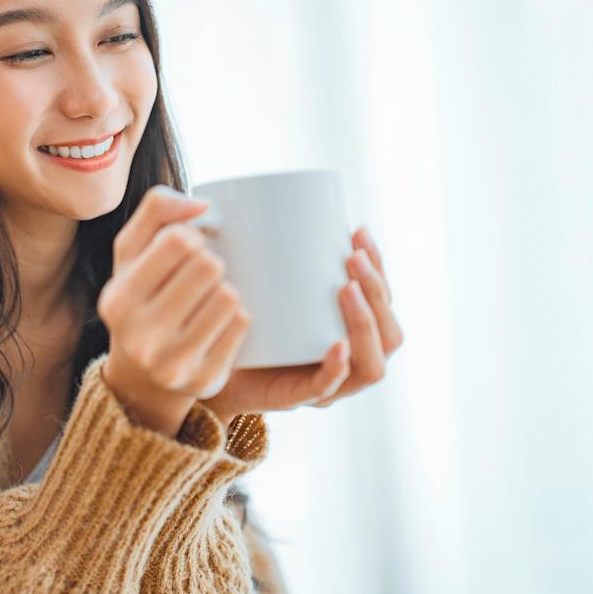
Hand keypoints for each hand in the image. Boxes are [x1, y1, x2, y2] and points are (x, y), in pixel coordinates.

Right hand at [98, 186, 253, 435]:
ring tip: (208, 301)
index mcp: (119, 299)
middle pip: (207, 266)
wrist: (141, 378)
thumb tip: (202, 205)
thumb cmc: (141, 298)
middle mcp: (140, 335)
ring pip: (228, 296)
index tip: (187, 250)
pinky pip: (241, 324)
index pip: (177, 241)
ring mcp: (172, 362)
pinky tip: (219, 324)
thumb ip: (155, 209)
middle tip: (201, 277)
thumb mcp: (131, 252)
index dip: (192, 237)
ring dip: (226, 291)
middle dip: (211, 263)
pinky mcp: (204, 378)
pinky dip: (237, 317)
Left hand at [202, 225, 403, 419]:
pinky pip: (328, 388)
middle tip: (352, 257)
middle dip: (378, 291)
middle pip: (389, 333)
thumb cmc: (239, 313)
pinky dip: (337, 367)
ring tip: (347, 289)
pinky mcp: (299, 398)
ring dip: (366, 323)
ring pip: (372, 365)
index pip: (384, 301)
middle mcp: (349, 359)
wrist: (203, 360)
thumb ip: (271, 245)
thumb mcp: (265, 275)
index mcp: (350, 329)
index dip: (380, 267)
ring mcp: (329, 384)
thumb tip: (263, 195)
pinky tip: (337, 344)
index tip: (358, 230)